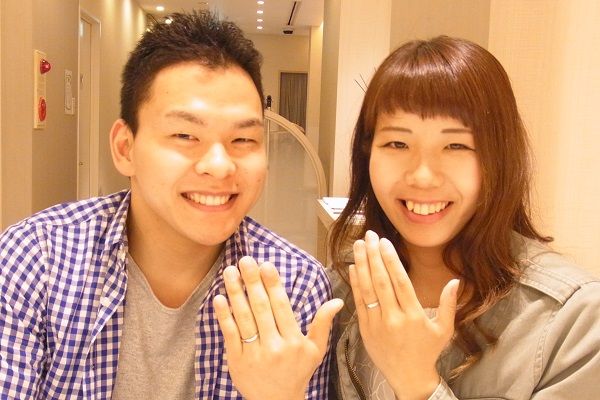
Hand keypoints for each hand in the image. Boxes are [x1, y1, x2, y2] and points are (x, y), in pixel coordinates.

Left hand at [214, 256, 342, 399]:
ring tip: (230, 271)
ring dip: (236, 293)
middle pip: (261, 308)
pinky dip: (224, 316)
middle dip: (253, 282)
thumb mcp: (316, 350)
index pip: (281, 307)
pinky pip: (230, 335)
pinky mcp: (237, 361)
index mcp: (294, 341)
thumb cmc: (297, 372)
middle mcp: (274, 347)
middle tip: (245, 260)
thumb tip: (338, 301)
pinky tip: (219, 298)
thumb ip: (323, 324)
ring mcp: (254, 354)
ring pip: (244, 318)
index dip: (273, 285)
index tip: (266, 265)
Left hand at [350, 231, 458, 399]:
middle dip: (373, 256)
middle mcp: (394, 318)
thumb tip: (455, 281)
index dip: (390, 260)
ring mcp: (377, 324)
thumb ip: (448, 304)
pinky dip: (355, 284)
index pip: (400, 282)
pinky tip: (353, 267)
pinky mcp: (365, 330)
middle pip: (381, 281)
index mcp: (414, 315)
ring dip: (361, 265)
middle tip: (368, 236)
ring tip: (358, 245)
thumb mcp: (444, 330)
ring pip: (367, 289)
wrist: (408, 378)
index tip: (384, 242)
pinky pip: (359, 302)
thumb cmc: (428, 351)